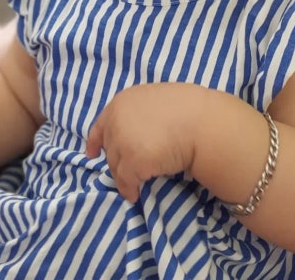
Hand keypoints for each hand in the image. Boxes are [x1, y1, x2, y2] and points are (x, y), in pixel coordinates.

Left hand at [85, 83, 205, 201]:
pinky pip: (126, 181)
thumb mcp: (156, 100)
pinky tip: (135, 194)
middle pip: (109, 148)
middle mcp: (117, 120)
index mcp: (123, 101)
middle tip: (129, 172)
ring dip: (123, 177)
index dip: (95, 140)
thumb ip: (140, 112)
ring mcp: (123, 141)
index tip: (92, 152)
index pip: (101, 124)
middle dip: (117, 161)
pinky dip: (129, 190)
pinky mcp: (133, 161)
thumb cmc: (187, 109)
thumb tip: (137, 130)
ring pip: (115, 166)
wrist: (201, 122)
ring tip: (132, 186)